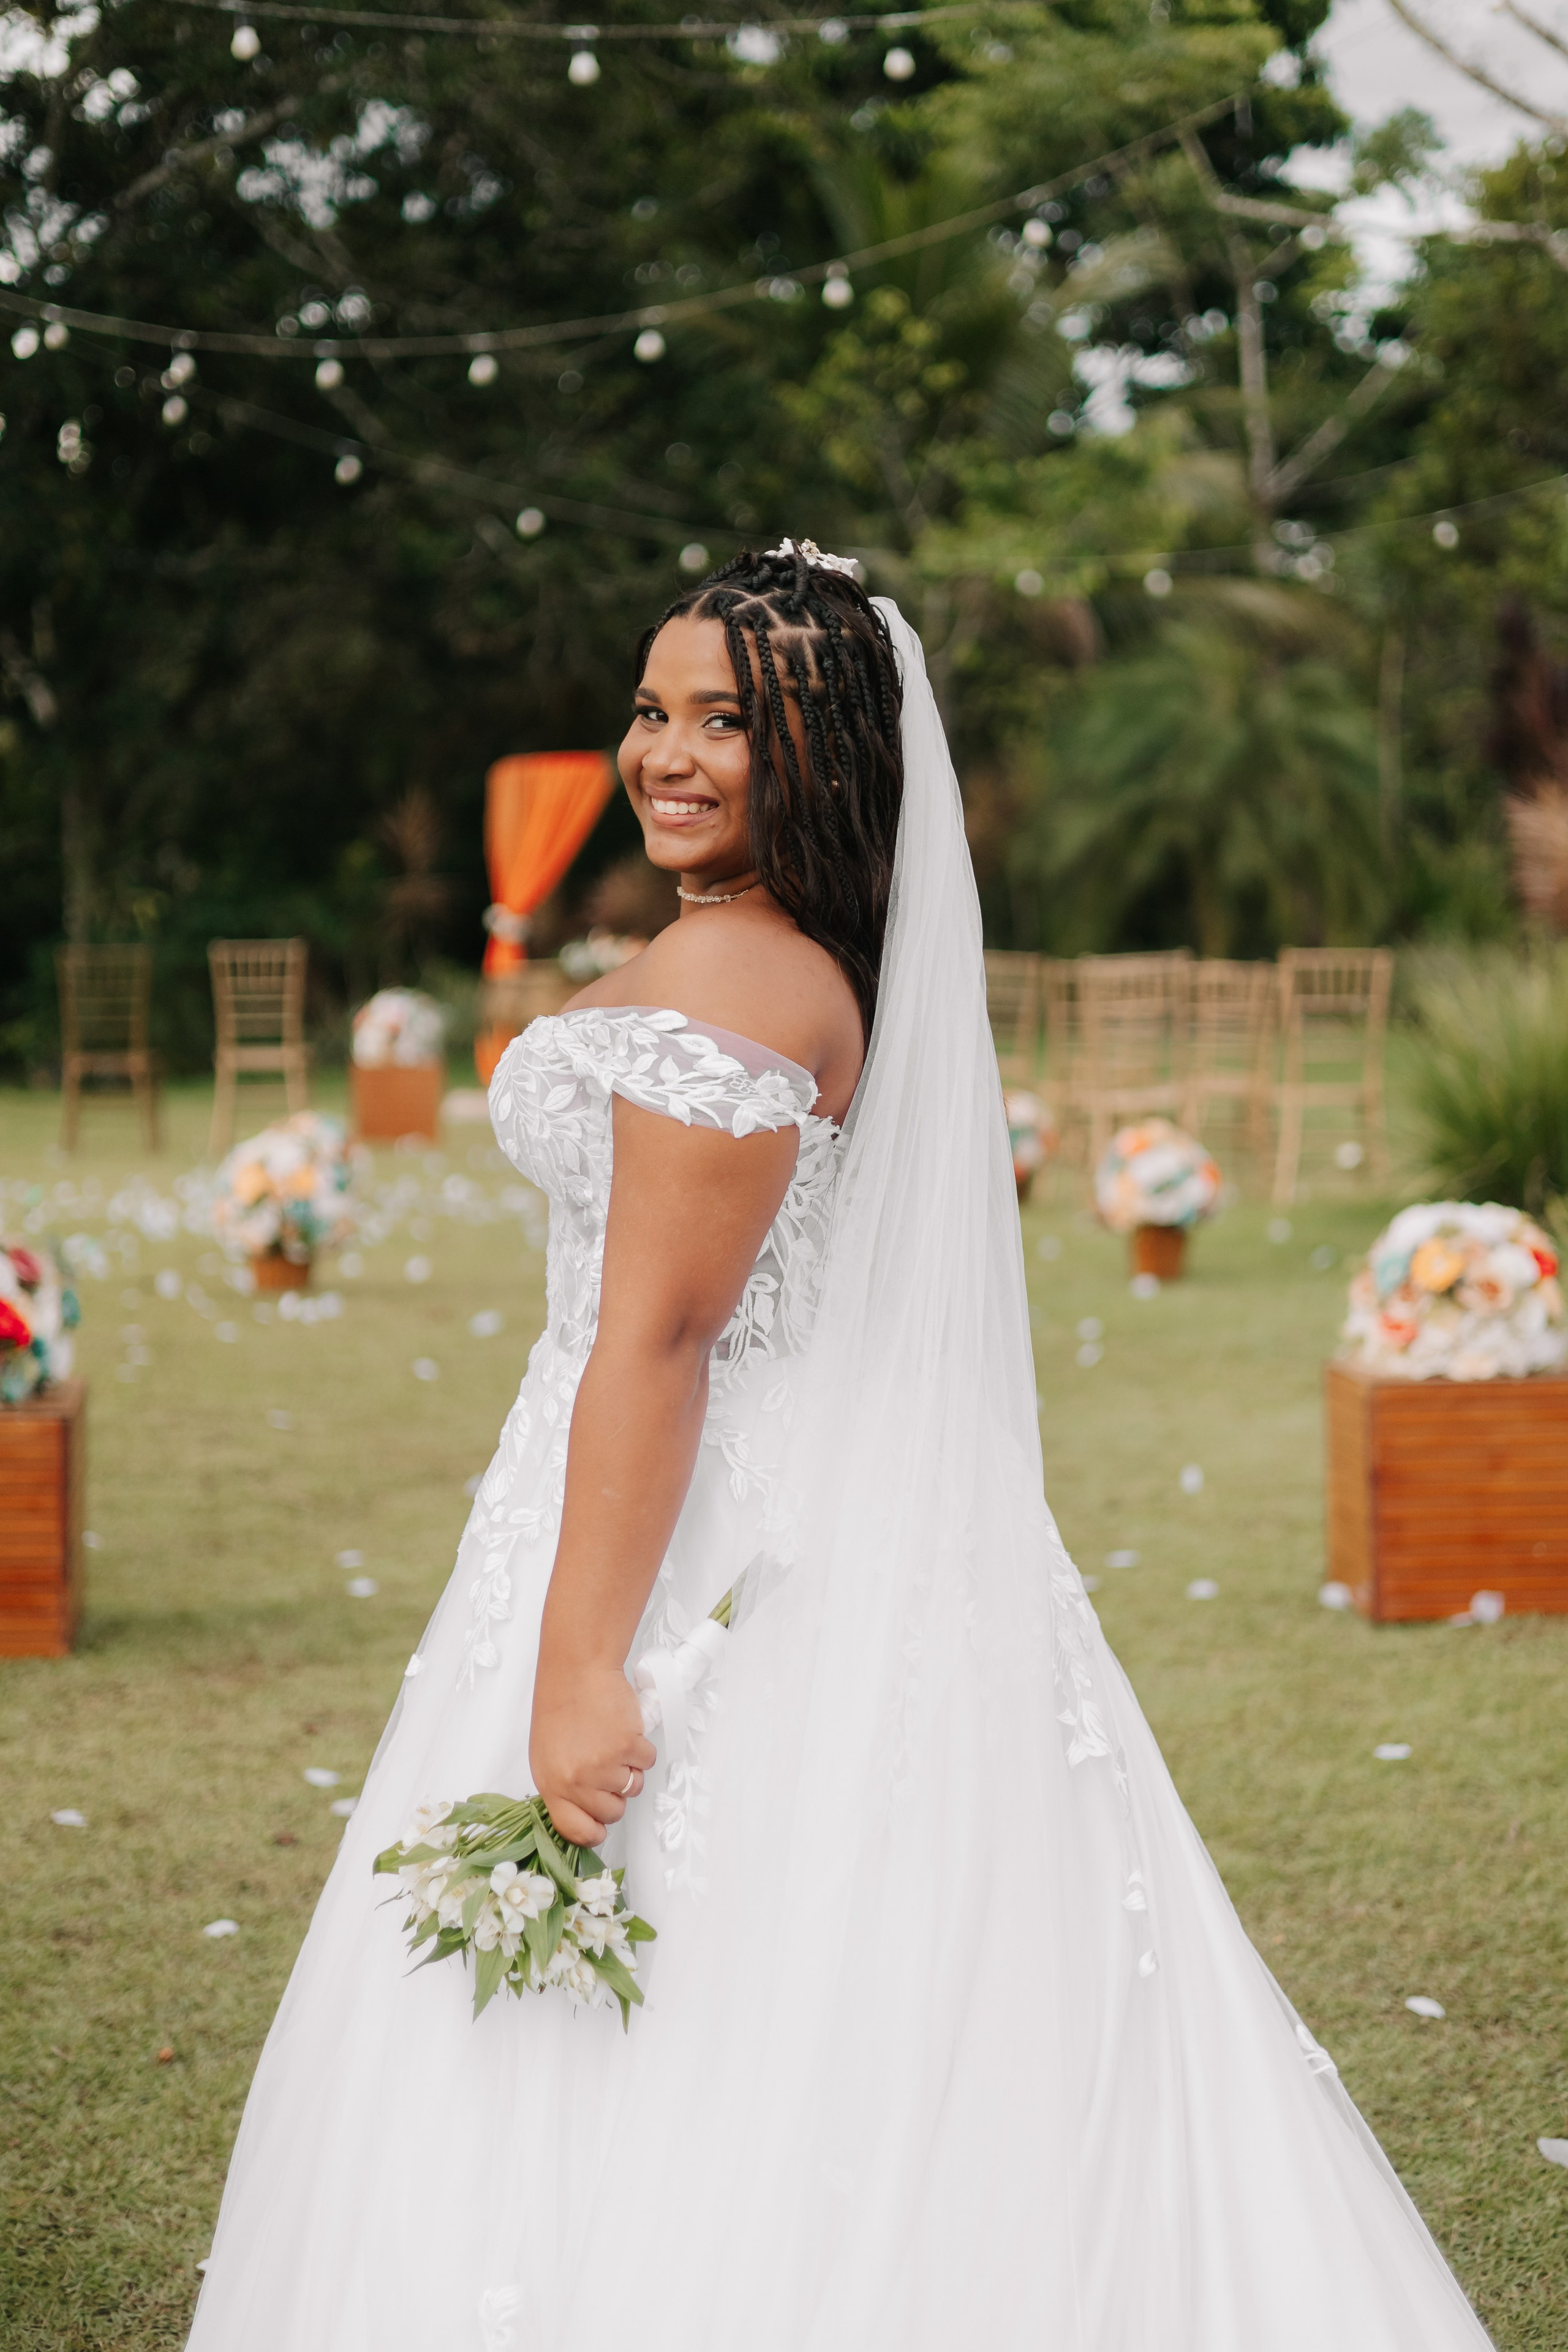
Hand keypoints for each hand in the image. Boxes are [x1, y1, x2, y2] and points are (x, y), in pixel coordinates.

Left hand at [529, 1660, 655, 1847]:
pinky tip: (623, 1730)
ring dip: (629, 1768)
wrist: (577, 1670)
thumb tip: (585, 1813)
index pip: (575, 1831)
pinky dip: (642, 1748)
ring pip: (633, 1788)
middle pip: (612, 1812)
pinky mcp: (627, 1746)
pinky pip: (647, 1762)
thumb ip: (563, 1787)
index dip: (594, 1832)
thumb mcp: (548, 1755)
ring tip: (612, 1742)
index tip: (600, 1826)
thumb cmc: (561, 1706)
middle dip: (616, 1794)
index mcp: (551, 1784)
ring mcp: (603, 1765)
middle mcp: (576, 1780)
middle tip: (607, 1767)